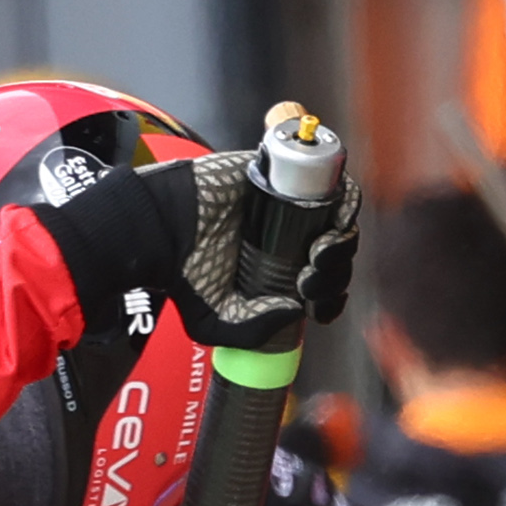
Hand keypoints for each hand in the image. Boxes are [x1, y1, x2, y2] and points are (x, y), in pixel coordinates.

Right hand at [171, 138, 357, 353]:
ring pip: (338, 219)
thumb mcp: (218, 322)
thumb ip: (256, 330)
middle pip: (337, 253)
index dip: (331, 297)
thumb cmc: (183, 272)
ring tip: (318, 253)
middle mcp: (288, 236)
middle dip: (335, 273)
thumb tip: (295, 310)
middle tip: (309, 280)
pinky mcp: (281, 174)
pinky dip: (342, 199)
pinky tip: (332, 221)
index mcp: (280, 269)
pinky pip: (328, 181)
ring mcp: (287, 204)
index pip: (324, 282)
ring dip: (341, 241)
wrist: (162, 229)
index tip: (317, 307)